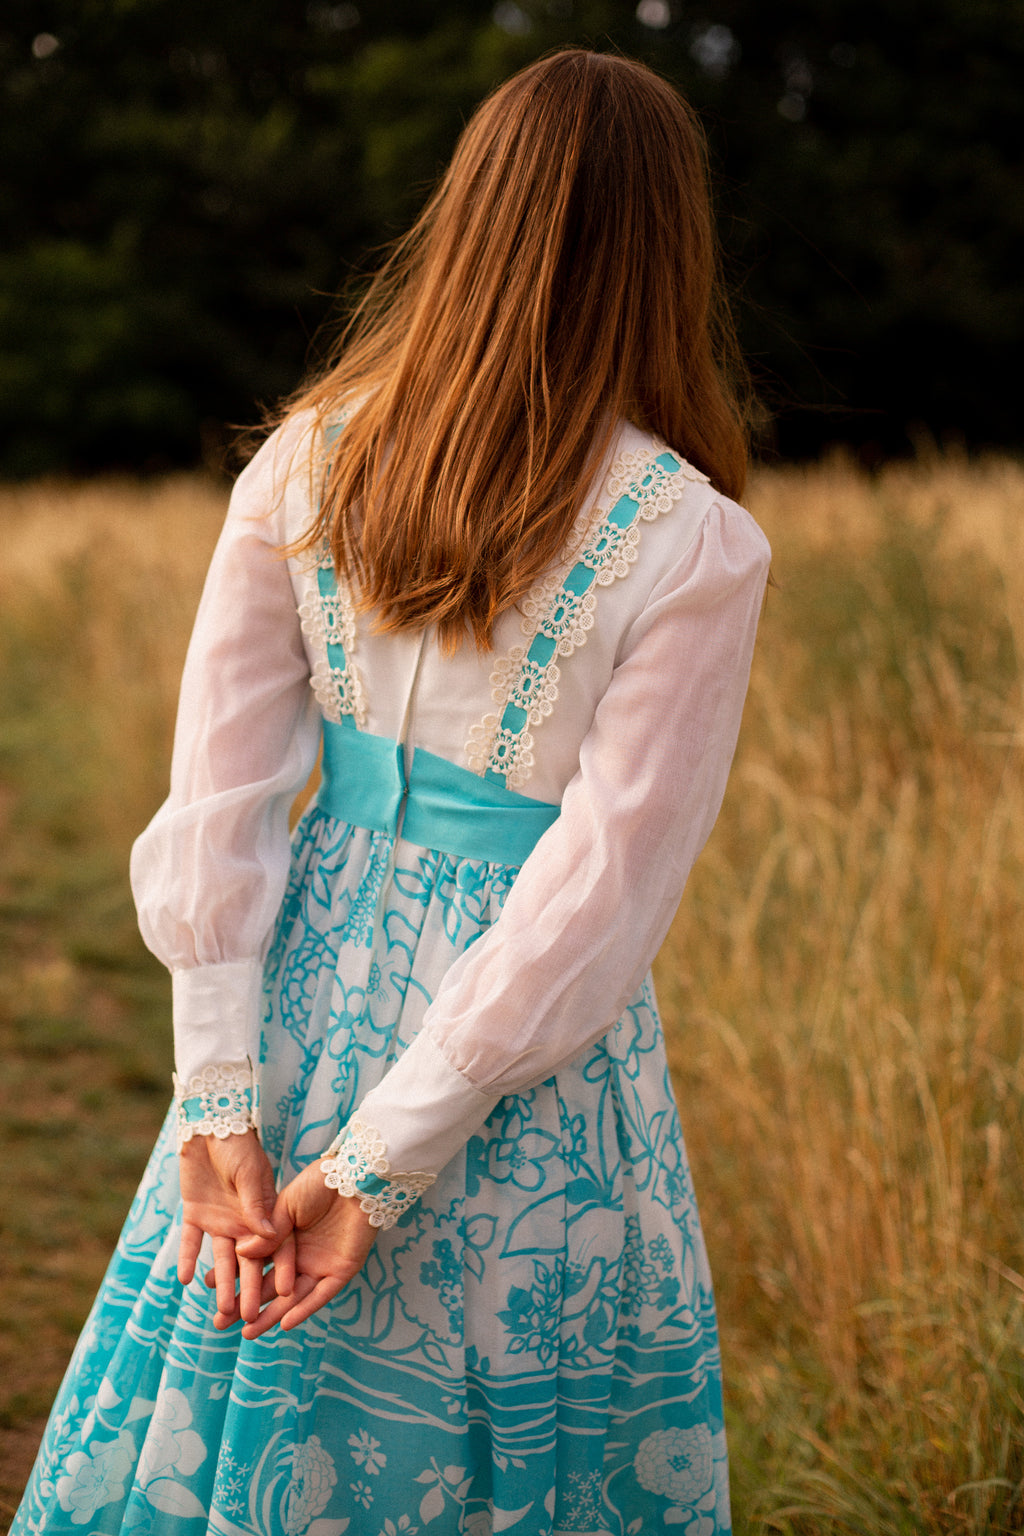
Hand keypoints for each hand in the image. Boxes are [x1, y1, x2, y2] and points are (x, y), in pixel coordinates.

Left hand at [178, 1131, 278, 1327]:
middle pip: (249, 1262)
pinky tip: (186, 1280)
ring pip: (222, 1258)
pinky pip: (192, 1242)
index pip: (278, 1247)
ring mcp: (220, 1221)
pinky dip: (189, 1259)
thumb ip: (256, 1205)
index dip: (281, 1270)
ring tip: (220, 1312)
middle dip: (249, 1290)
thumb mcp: (249, 1173)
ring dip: (222, 1282)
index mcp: (264, 1212)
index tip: (286, 1296)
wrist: (211, 1125)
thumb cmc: (238, 1146)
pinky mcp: (195, 1215)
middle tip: (249, 1320)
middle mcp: (244, 1222)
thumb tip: (268, 1237)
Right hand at [235, 1160, 377, 1337]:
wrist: (355, 1177)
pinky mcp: (341, 1271)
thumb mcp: (287, 1205)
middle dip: (246, 1304)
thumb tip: (239, 1254)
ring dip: (271, 1315)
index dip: (233, 1275)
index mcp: (285, 1236)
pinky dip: (303, 1309)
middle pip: (269, 1285)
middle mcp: (300, 1255)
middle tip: (220, 1322)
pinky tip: (284, 1323)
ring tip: (247, 1333)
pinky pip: (320, 1295)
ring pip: (292, 1297)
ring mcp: (320, 1264)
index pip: (255, 1262)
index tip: (208, 1286)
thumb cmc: (321, 1183)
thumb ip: (268, 1233)